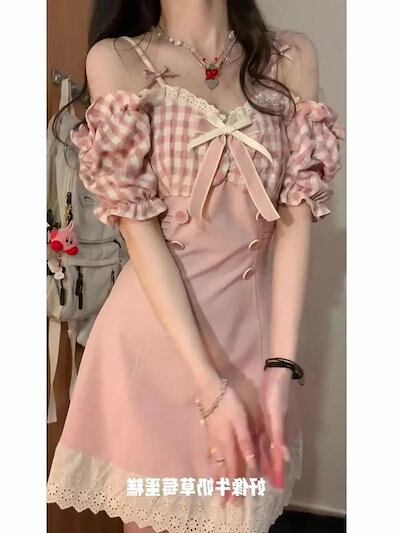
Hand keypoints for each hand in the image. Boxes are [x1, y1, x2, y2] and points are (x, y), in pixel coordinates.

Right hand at [195, 377, 256, 504]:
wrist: (208, 387)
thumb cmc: (227, 401)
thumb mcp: (240, 420)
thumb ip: (245, 443)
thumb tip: (251, 464)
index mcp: (228, 442)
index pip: (233, 468)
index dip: (235, 485)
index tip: (235, 501)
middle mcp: (218, 443)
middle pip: (222, 469)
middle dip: (224, 487)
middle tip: (223, 504)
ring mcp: (211, 437)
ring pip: (215, 462)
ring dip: (216, 478)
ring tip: (215, 491)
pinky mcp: (208, 430)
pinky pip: (210, 453)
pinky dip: (211, 464)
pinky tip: (210, 465)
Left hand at [259, 367, 290, 488]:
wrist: (276, 374)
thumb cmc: (276, 393)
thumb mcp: (276, 414)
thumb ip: (279, 435)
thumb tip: (284, 457)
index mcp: (280, 431)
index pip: (279, 456)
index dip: (277, 470)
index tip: (276, 485)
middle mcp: (277, 429)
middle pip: (273, 453)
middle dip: (270, 468)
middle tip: (265, 484)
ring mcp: (272, 423)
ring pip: (268, 446)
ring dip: (265, 459)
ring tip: (258, 473)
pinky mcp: (266, 417)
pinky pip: (263, 436)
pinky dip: (261, 445)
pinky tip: (256, 449)